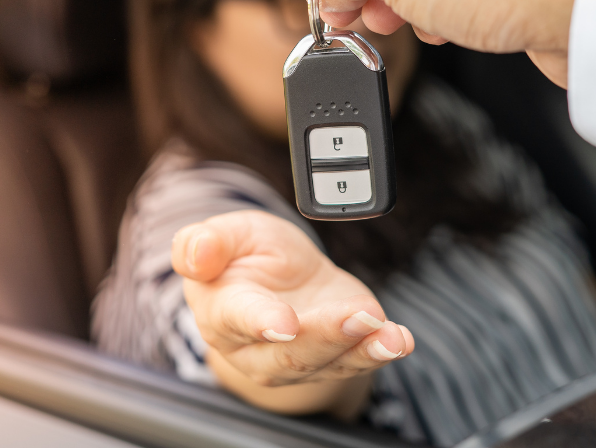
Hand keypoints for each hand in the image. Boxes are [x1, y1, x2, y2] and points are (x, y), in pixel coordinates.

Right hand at [171, 210, 412, 414]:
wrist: (281, 277)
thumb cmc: (247, 254)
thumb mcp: (228, 233)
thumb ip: (205, 242)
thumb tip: (197, 252)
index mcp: (222, 311)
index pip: (239, 318)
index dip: (262, 321)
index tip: (285, 324)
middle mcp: (256, 347)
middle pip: (289, 353)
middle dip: (326, 337)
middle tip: (358, 316)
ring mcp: (297, 358)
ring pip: (327, 362)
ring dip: (361, 347)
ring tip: (386, 332)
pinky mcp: (334, 356)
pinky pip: (357, 361)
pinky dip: (381, 351)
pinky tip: (399, 339)